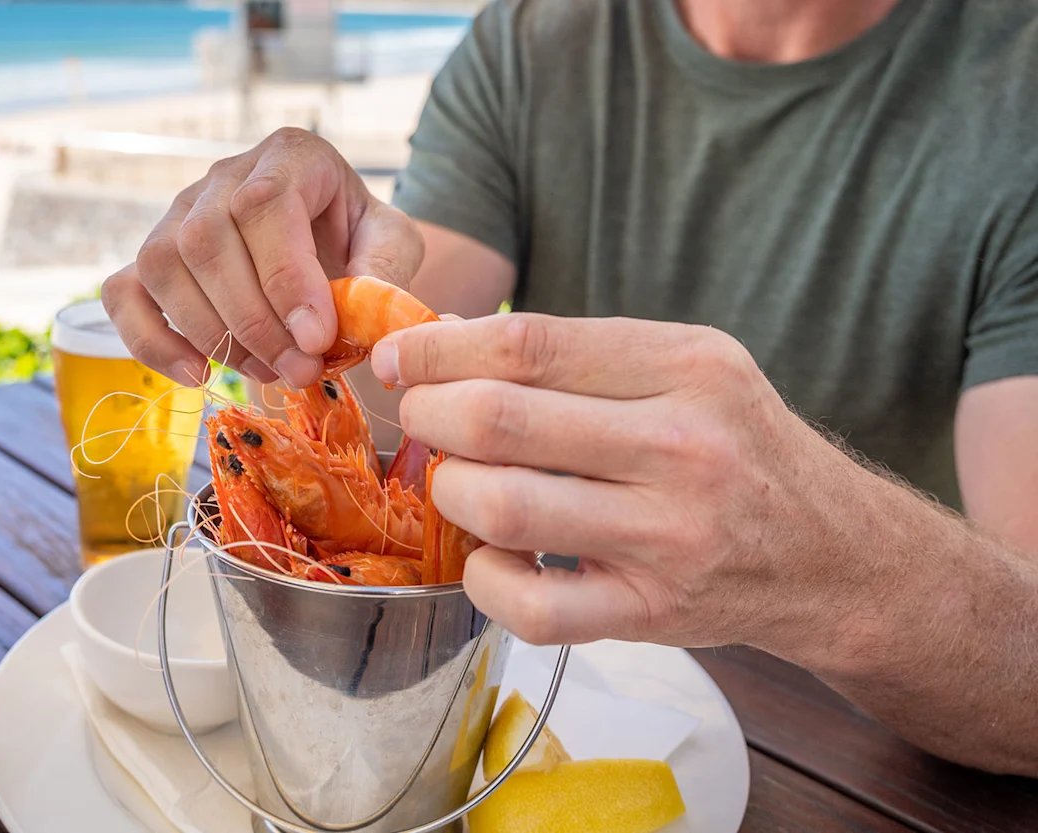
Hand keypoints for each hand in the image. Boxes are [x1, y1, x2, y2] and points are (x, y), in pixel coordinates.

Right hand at [101, 127, 422, 389]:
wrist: (328, 241)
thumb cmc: (357, 239)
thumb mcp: (391, 243)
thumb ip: (384, 270)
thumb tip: (359, 309)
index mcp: (288, 156)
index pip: (265, 202)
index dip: (285, 275)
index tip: (317, 337)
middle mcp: (222, 177)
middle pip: (207, 239)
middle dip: (253, 320)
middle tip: (300, 369)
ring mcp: (177, 214)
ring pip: (163, 265)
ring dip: (212, 333)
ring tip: (268, 371)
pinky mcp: (151, 259)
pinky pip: (124, 295)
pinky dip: (152, 341)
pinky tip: (199, 374)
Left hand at [374, 314, 918, 653]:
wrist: (834, 555)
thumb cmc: (740, 448)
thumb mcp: (688, 370)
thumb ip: (578, 355)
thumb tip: (449, 338)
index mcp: (687, 367)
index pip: (526, 344)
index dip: (439, 349)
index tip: (399, 358)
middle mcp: (683, 446)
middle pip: (498, 419)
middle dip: (430, 416)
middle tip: (423, 420)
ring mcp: (668, 536)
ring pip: (500, 506)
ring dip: (449, 492)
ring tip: (459, 484)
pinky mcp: (650, 612)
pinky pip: (526, 604)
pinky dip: (483, 579)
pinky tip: (493, 556)